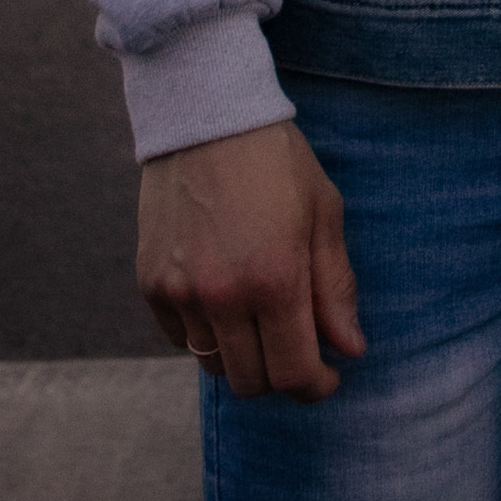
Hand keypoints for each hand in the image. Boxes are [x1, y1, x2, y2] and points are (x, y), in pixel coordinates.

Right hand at [137, 119, 364, 402]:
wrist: (206, 113)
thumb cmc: (276, 160)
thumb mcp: (323, 213)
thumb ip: (335, 288)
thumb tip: (349, 349)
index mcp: (274, 279)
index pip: (293, 373)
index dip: (314, 387)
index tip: (326, 377)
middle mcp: (222, 295)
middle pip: (249, 382)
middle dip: (279, 375)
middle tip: (294, 347)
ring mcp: (181, 292)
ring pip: (212, 364)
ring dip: (240, 355)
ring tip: (257, 316)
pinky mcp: (151, 283)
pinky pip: (179, 338)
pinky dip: (203, 332)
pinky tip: (221, 295)